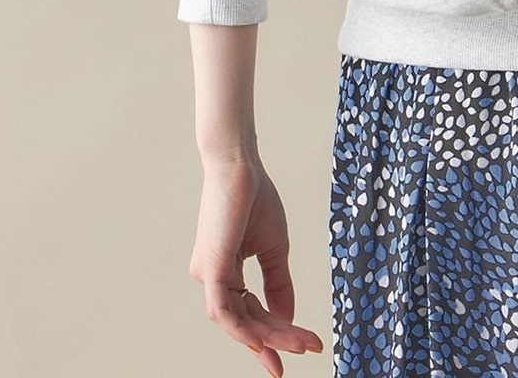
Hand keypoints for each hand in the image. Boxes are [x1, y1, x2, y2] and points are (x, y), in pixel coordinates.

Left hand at [188, 155, 323, 374]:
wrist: (241, 165)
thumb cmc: (255, 198)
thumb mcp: (274, 247)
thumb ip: (278, 283)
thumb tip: (287, 318)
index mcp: (225, 274)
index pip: (251, 314)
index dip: (274, 336)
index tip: (298, 352)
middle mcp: (212, 279)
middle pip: (247, 322)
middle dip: (279, 339)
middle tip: (309, 348)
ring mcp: (208, 276)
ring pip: (238, 322)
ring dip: (270, 335)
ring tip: (300, 342)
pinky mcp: (211, 268)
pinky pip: (223, 310)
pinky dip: (242, 329)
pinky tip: (261, 341)